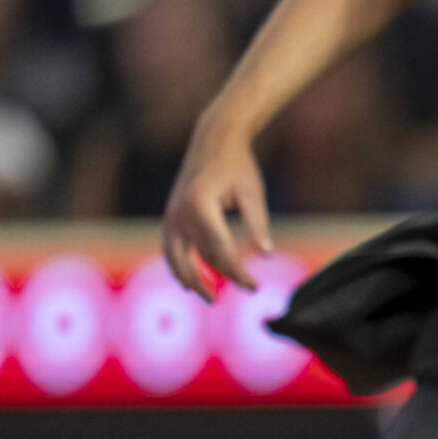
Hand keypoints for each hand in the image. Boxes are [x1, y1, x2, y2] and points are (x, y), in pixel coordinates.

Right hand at [161, 125, 272, 302]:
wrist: (213, 140)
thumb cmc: (237, 165)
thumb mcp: (252, 193)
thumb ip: (258, 224)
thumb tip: (267, 255)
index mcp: (200, 206)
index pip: (221, 251)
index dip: (239, 273)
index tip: (255, 286)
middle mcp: (180, 213)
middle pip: (202, 257)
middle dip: (224, 277)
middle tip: (247, 289)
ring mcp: (171, 215)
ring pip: (177, 258)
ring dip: (192, 280)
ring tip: (210, 298)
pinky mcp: (169, 216)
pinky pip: (169, 249)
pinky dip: (177, 267)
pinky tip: (188, 282)